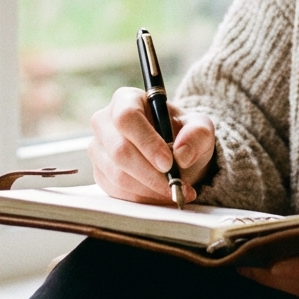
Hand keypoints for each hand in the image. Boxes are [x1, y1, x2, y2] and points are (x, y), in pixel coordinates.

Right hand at [88, 86, 215, 204]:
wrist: (175, 154)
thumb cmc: (183, 134)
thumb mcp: (200, 128)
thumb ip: (197, 134)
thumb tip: (182, 154)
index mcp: (126, 99)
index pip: (127, 117)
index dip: (146, 142)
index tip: (168, 162)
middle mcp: (105, 121)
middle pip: (119, 150)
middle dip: (150, 173)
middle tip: (175, 184)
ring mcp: (98, 149)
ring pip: (117, 175)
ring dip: (149, 189)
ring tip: (175, 191)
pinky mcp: (100, 173)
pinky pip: (116, 191)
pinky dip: (142, 198)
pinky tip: (161, 195)